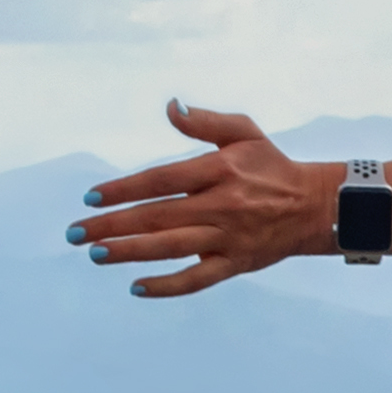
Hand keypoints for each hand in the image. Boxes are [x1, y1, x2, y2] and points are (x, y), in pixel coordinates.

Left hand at [67, 100, 340, 298]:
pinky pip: (197, 279)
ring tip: (96, 254)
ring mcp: (229, 237)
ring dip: (131, 252)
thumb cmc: (272, 166)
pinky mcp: (237, 263)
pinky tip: (136, 286)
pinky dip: (167, 285)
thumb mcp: (244, 133)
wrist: (316, 206)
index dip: (124, 189)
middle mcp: (222, 204)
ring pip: (171, 247)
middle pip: (157, 216)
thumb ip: (205, 122)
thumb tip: (171, 105)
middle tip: (75, 233)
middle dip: (112, 225)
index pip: (161, 180)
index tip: (92, 197)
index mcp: (220, 170)